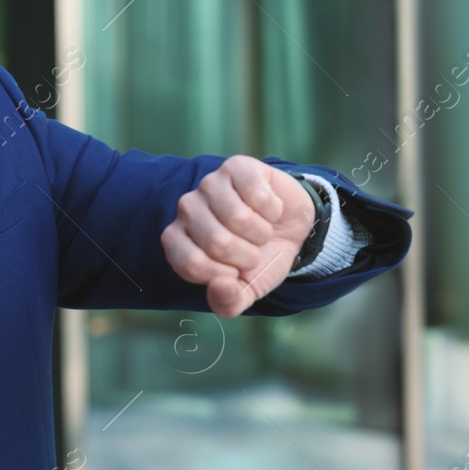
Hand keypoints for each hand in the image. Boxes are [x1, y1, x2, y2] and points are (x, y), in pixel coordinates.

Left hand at [160, 155, 316, 318]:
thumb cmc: (260, 260)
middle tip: (253, 249)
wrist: (290, 229)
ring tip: (261, 229)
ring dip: (261, 232)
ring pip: (238, 216)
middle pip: (216, 241)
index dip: (225, 275)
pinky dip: (273, 209)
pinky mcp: (236, 167)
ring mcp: (209, 184)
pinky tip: (269, 208)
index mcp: (178, 242)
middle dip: (248, 254)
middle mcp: (186, 209)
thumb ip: (228, 302)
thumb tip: (220, 289)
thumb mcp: (246, 290)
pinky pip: (258, 195)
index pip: (192, 264)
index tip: (235, 271)